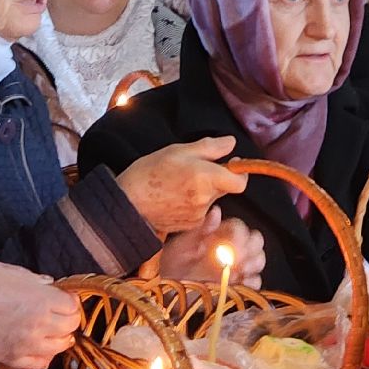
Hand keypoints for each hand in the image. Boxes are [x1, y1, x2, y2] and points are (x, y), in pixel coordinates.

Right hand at [0, 262, 80, 368]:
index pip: (72, 306)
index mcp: (42, 301)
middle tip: (61, 314)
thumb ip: (34, 280)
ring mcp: (28, 345)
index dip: (70, 301)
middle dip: (69, 319)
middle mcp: (40, 325)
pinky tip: (38, 350)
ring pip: (59, 348)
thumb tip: (49, 284)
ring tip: (52, 332)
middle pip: (70, 327)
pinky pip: (38, 364)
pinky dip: (42, 358)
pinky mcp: (14, 359)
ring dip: (60, 339)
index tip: (64, 298)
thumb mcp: (10, 272)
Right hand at [117, 136, 248, 234]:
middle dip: (215, 177)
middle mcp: (205, 199)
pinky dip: (193, 203)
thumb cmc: (148, 173)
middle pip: (225, 188)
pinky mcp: (190, 225)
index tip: (231, 162)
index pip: (240, 182)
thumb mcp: (178, 150)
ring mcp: (198, 215)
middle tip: (193, 168)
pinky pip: (201, 211)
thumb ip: (209, 147)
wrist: (128, 203)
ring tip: (178, 183)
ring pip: (211, 199)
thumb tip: (230, 143)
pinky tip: (175, 196)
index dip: (239, 172)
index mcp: (205, 178)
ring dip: (203, 190)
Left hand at [154, 207, 266, 288]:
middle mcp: (231, 249)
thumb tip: (216, 211)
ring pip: (259, 260)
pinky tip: (237, 283)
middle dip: (251, 248)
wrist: (167, 291)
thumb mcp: (182, 244)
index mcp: (219, 234)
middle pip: (256, 241)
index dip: (239, 235)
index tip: (230, 245)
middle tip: (236, 259)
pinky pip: (255, 282)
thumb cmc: (171, 265)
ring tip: (236, 270)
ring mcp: (236, 268)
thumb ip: (200, 229)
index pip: (240, 228)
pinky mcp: (238, 286)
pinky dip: (250, 282)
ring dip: (253, 264)